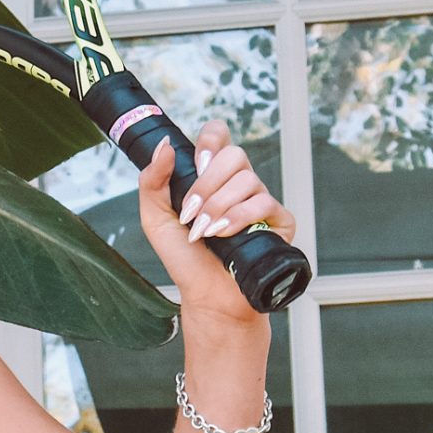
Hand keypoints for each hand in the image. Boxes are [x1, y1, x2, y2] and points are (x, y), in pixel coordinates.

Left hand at [138, 120, 296, 323]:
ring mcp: (261, 200)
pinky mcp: (279, 220)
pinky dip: (237, 218)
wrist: (205, 295)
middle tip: (190, 213)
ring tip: (203, 233)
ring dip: (217, 207)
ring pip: (247, 180)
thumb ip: (152, 183)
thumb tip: (164, 146)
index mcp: (212, 178)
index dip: (211, 139)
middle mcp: (239, 184)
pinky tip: (222, 235)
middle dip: (206, 184)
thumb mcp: (156, 220)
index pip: (219, 137)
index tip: (197, 161)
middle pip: (234, 155)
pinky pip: (264, 203)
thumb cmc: (185, 259)